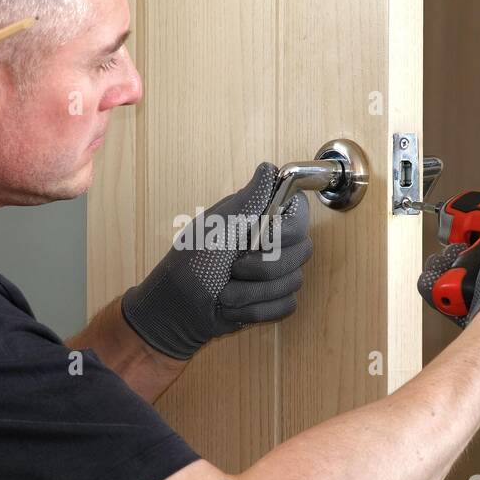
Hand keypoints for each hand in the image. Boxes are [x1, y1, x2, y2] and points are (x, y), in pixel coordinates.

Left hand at [121, 163, 313, 359]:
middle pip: (302, 249)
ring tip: (225, 293)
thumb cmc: (189, 266)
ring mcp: (275, 273)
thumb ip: (247, 200)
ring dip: (253, 293)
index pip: (299, 212)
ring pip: (294, 281)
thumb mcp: (216, 229)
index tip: (263, 238)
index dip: (288, 229)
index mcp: (258, 219)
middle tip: (234, 268)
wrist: (177, 309)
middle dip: (264, 267)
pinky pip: (286, 304)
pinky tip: (234, 308)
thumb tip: (268, 169)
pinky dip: (258, 310)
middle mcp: (271, 243)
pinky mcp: (274, 300)